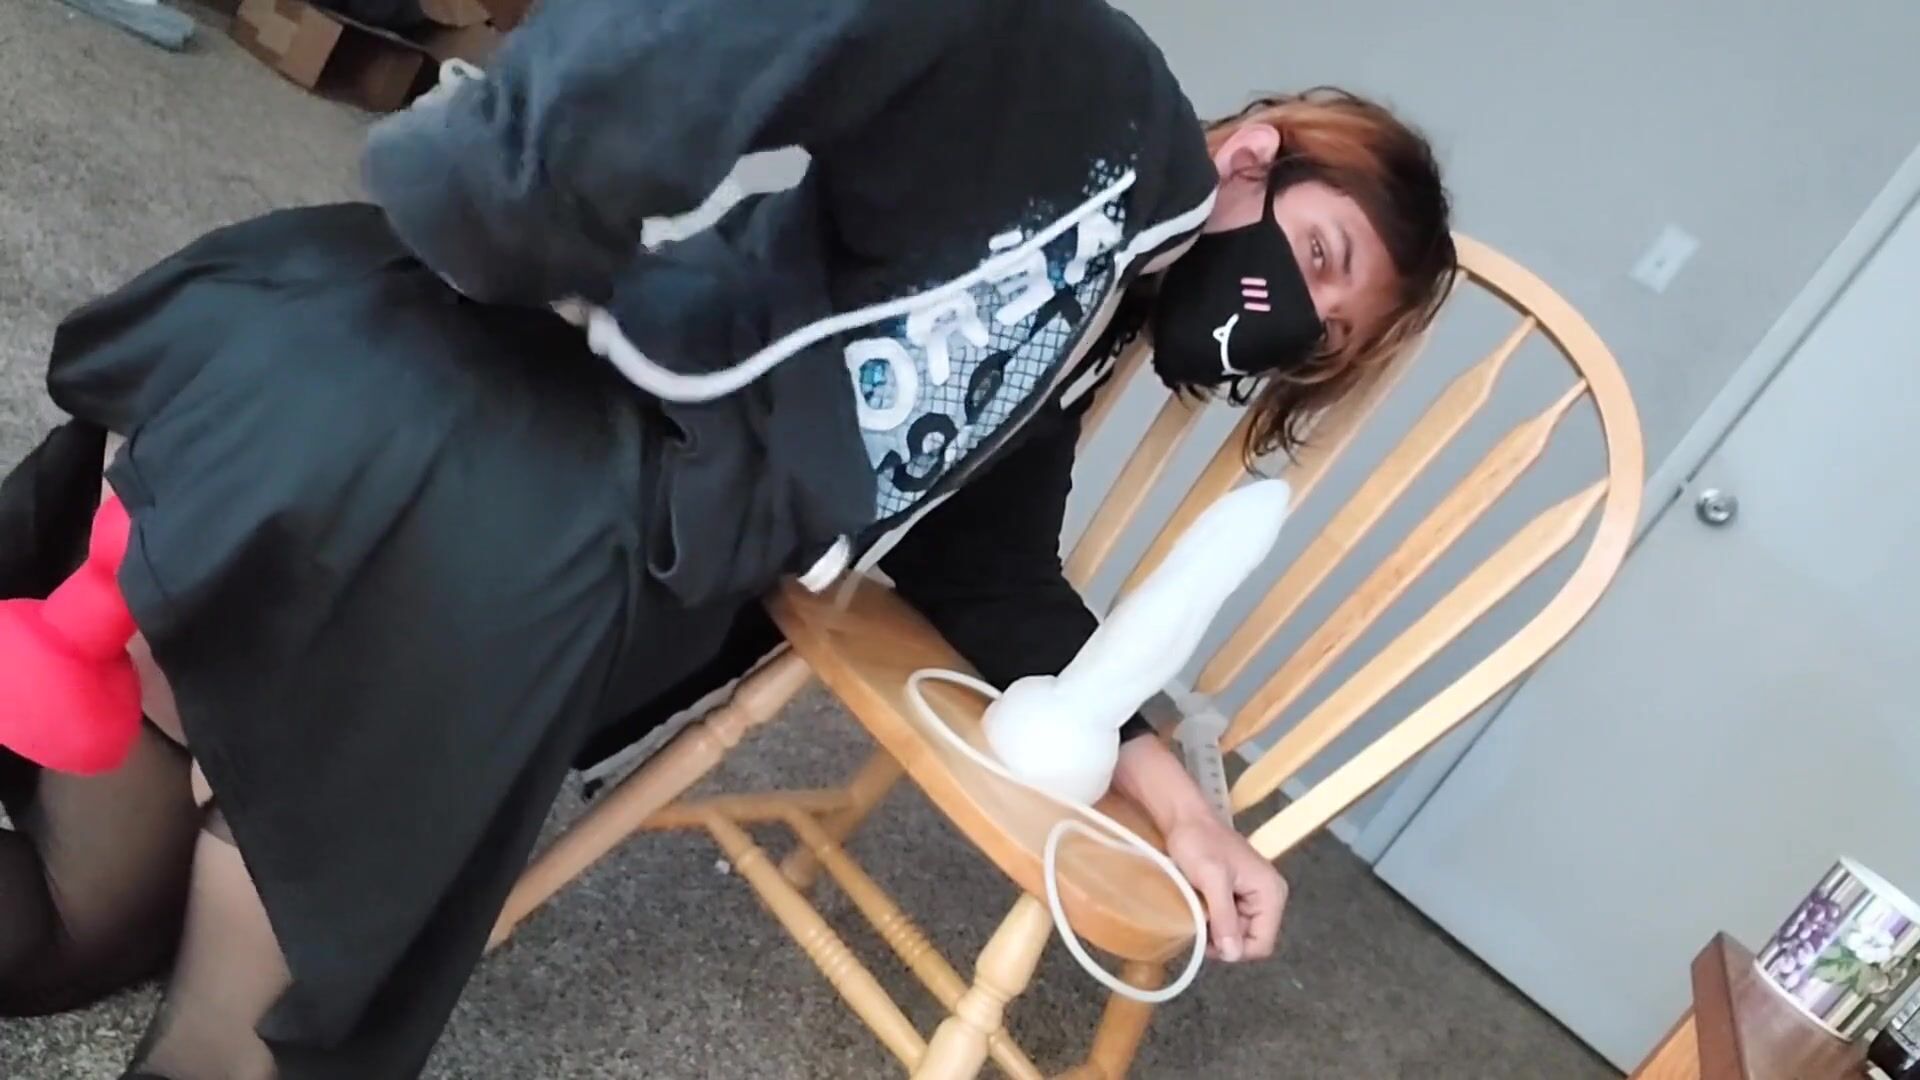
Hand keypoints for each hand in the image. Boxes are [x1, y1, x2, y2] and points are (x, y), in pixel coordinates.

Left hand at [1162, 813, 1287, 962]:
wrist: (1184, 818)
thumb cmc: (1199, 843)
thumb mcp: (1212, 880)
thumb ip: (1225, 917)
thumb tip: (1233, 954)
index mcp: (1271, 893)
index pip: (1262, 943)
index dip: (1236, 950)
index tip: (1207, 942)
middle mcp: (1269, 897)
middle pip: (1250, 940)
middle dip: (1224, 939)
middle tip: (1198, 925)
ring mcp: (1254, 896)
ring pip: (1237, 933)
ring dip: (1216, 930)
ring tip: (1197, 915)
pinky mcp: (1239, 894)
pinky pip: (1230, 920)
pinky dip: (1213, 920)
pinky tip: (1199, 909)